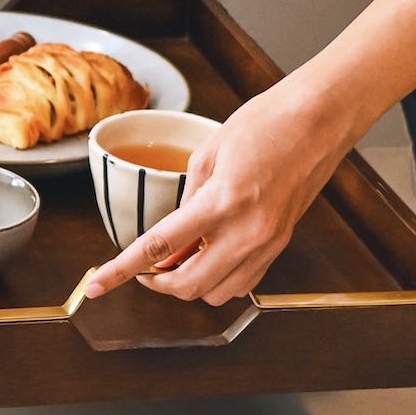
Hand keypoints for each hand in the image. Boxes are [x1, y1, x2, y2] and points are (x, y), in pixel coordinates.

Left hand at [85, 75, 354, 305]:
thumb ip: (186, 198)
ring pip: (217, 293)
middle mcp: (246, 232)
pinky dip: (219, 279)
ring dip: (190, 284)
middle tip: (144, 269)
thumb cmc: (265, 124)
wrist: (318, 121)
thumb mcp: (208, 153)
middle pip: (188, 285)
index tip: (96, 286)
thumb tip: (171, 235)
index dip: (122, 271)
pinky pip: (243, 283)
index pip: (159, 248)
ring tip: (178, 258)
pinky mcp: (281, 245)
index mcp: (221, 202)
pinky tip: (209, 256)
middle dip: (158, 284)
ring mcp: (267, 243)